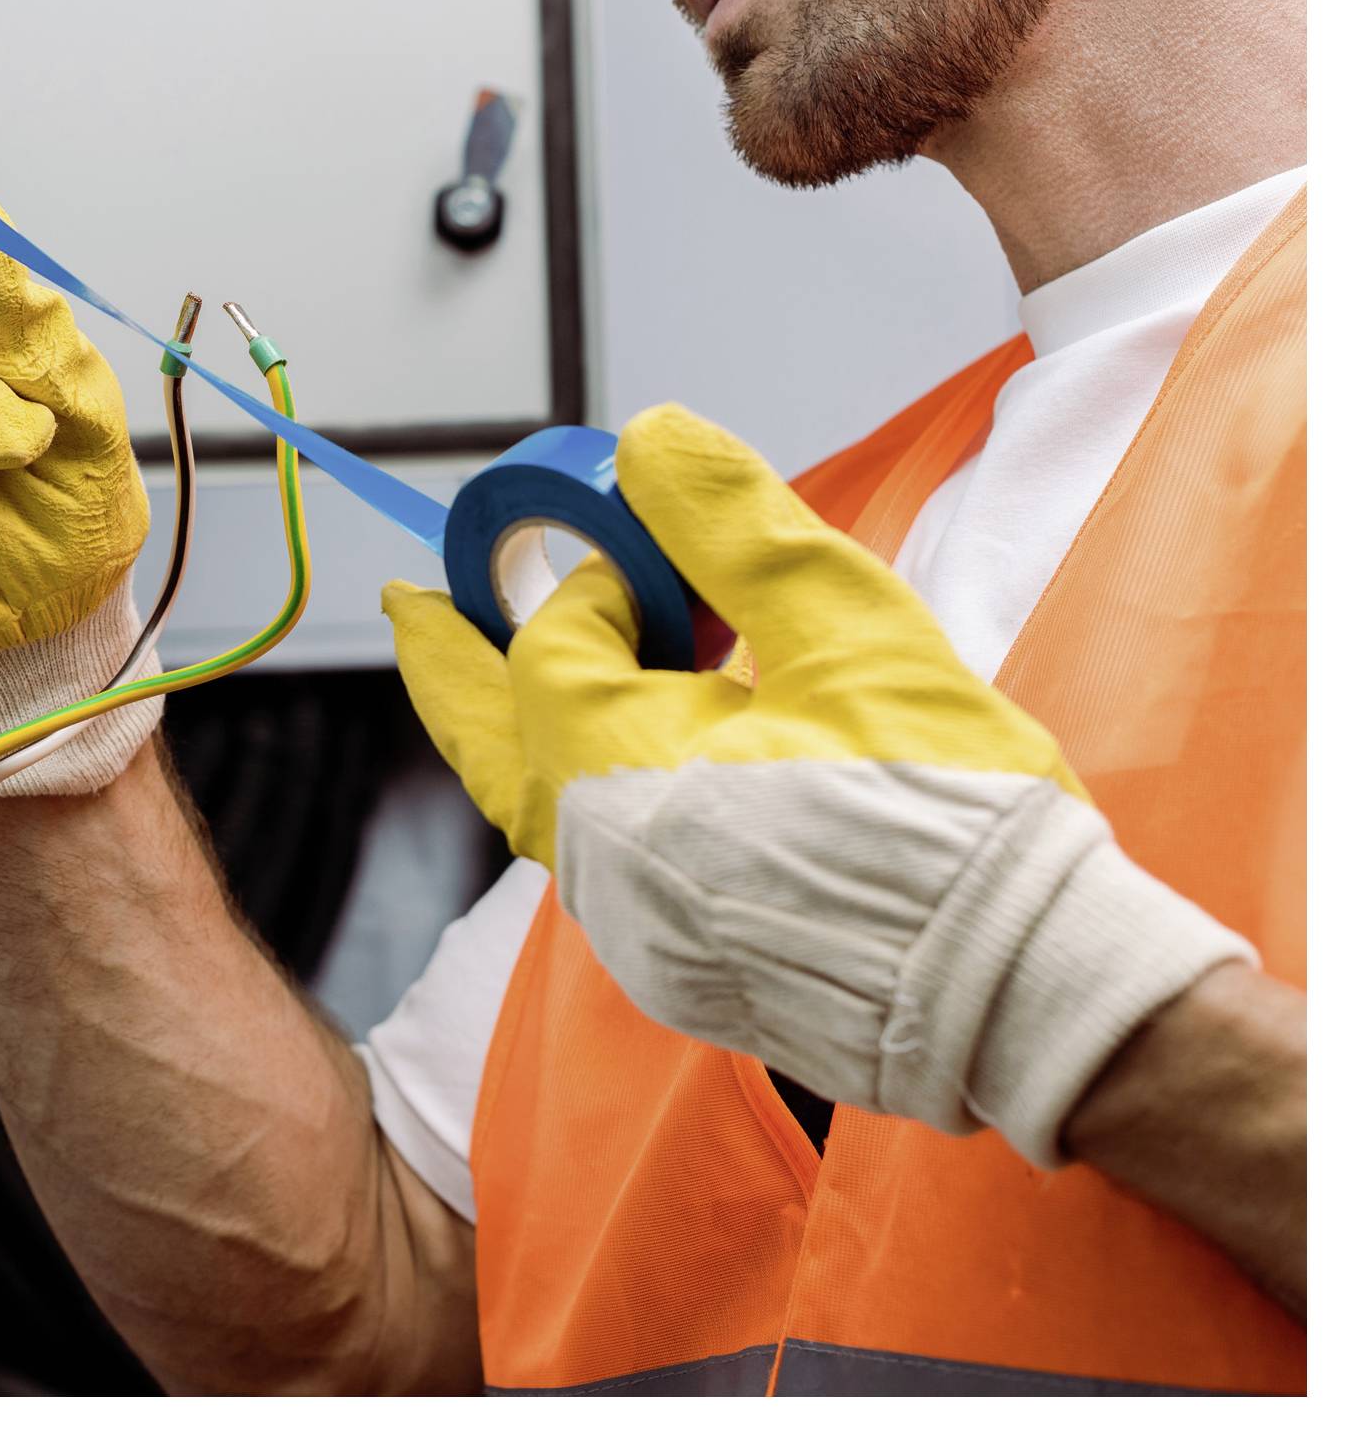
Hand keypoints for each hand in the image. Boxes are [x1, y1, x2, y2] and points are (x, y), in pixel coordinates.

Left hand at [384, 403, 1252, 1164]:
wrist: (1025, 997)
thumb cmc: (953, 822)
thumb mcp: (852, 636)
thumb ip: (736, 532)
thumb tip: (652, 438)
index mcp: (613, 774)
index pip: (560, 643)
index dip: (604, 580)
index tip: (665, 549)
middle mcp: (595, 862)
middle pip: (490, 737)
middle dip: (450, 661)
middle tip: (410, 603)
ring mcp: (631, 927)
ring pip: (533, 808)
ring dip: (513, 728)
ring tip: (488, 674)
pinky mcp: (679, 966)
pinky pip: (595, 862)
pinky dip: (583, 794)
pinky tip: (626, 765)